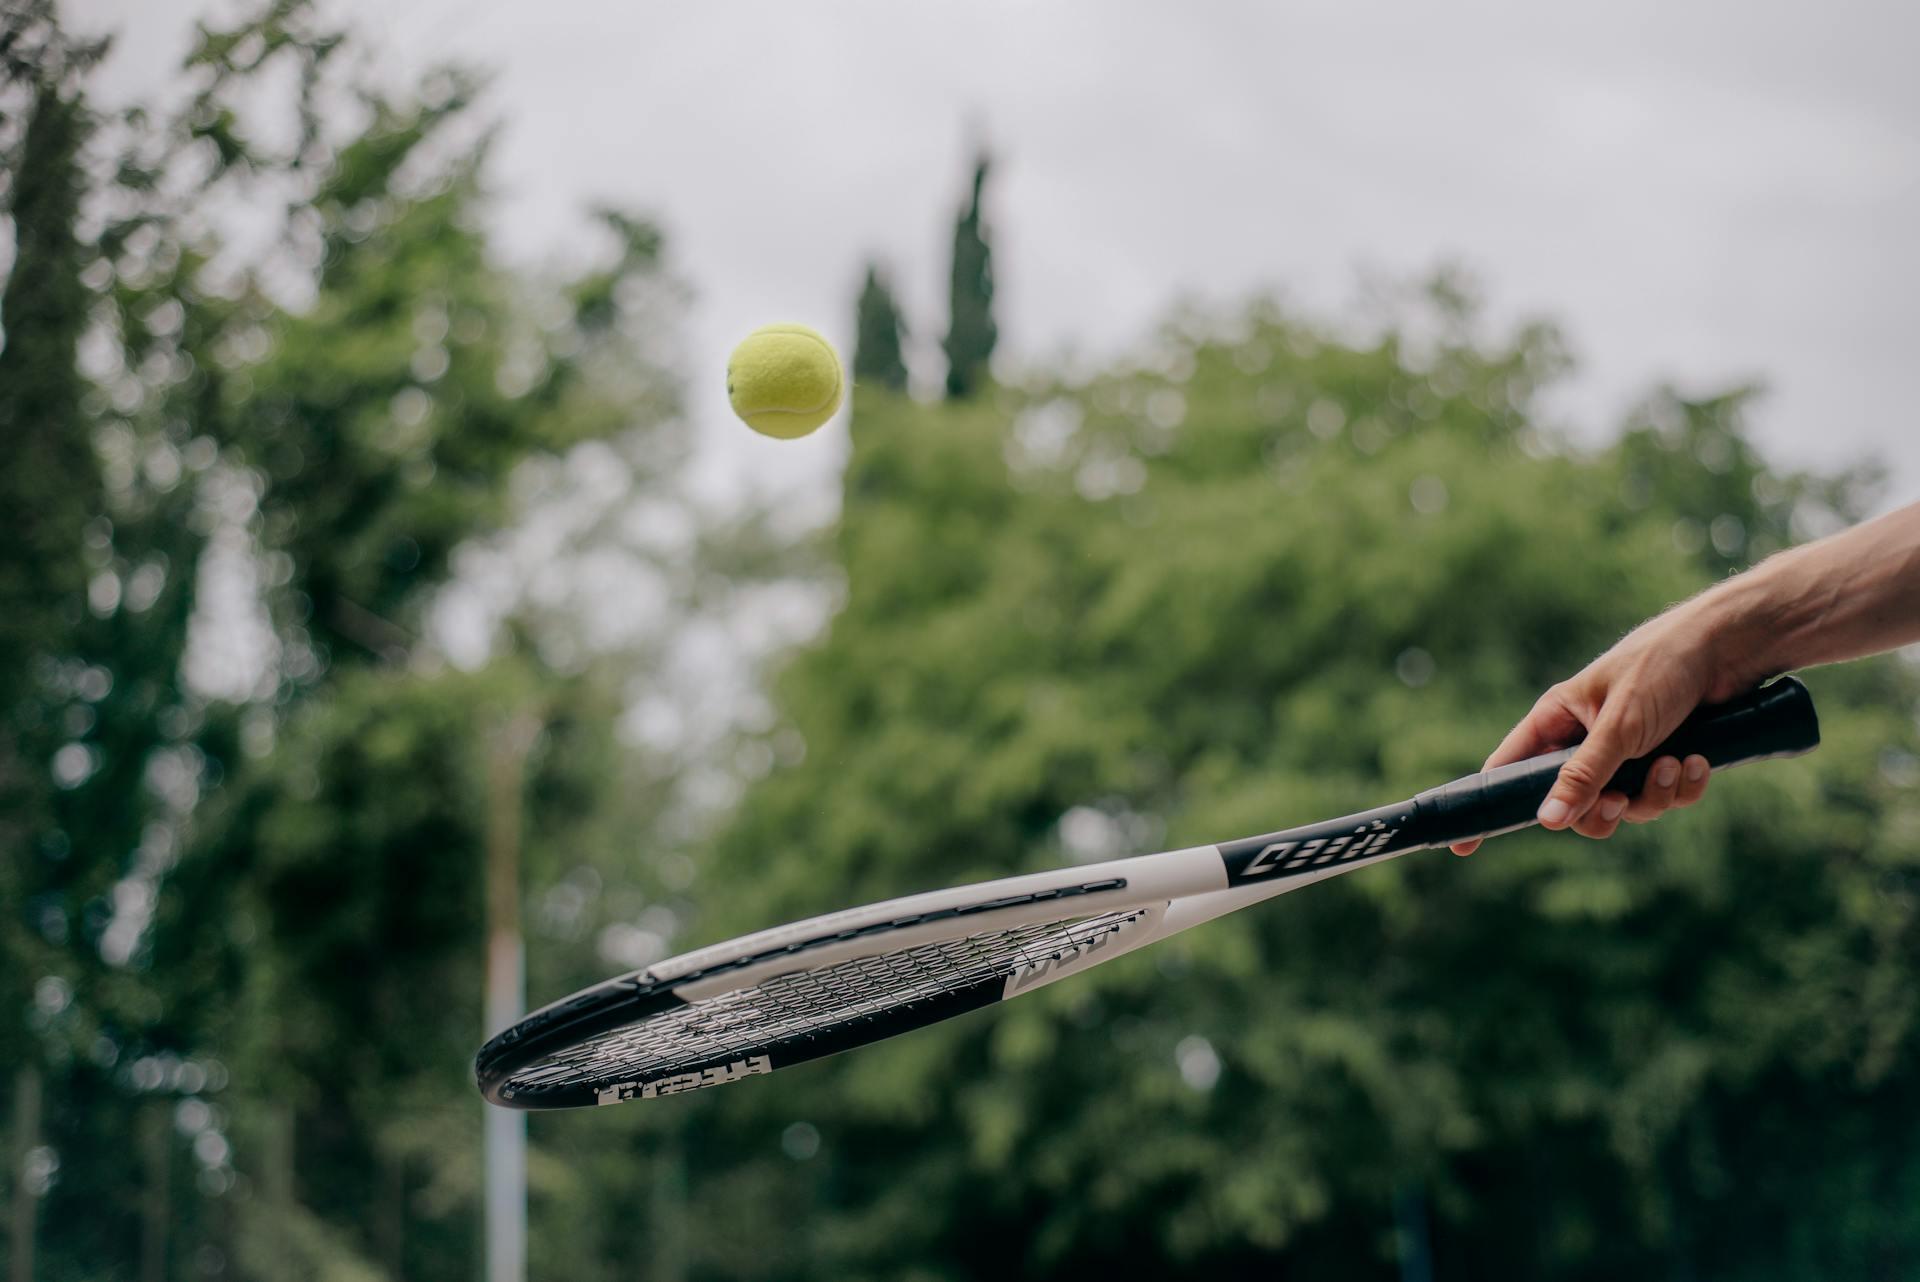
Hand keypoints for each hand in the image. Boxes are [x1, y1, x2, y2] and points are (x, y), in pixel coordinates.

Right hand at [1450, 598, 1752, 854]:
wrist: (1728, 649)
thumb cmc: (1659, 668)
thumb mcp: (1617, 726)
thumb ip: (1582, 775)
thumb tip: (1546, 822)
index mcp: (1555, 721)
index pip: (1507, 771)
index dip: (1490, 807)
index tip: (1464, 848)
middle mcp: (1584, 741)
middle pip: (1572, 806)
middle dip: (1601, 809)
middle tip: (1619, 799)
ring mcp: (1625, 755)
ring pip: (1624, 807)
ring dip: (1653, 794)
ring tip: (1675, 763)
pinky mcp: (1664, 761)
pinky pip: (1664, 798)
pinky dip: (1683, 786)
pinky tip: (1699, 760)